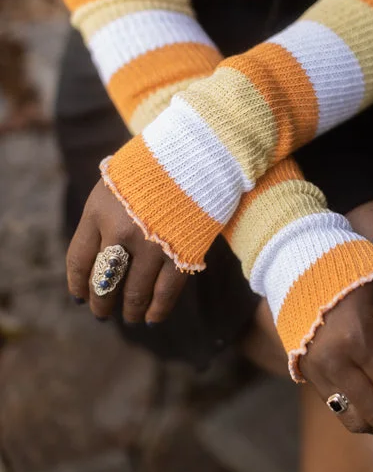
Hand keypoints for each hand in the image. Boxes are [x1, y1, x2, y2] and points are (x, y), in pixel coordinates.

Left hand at [66, 179, 186, 323]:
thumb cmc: (154, 165)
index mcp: (98, 211)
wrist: (196, 153)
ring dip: (130, 309)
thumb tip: (97, 254)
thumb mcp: (116, 182)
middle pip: (104, 281)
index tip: (79, 297)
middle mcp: (120, 231)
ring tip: (130, 316)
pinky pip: (165, 292)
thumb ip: (104, 215)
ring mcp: (151, 245)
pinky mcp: (181, 253)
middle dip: (102, 302)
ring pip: (134, 292)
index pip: (79, 260)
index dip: (78, 284)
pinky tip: (152, 318)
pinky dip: (158, 309)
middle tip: (103, 312)